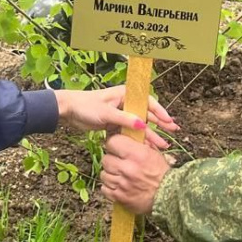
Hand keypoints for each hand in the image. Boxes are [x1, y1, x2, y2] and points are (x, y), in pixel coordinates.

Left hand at [55, 86, 177, 149]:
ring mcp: (121, 114)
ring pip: (140, 125)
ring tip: (163, 145)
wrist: (68, 111)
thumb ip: (124, 119)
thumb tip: (143, 125)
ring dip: (150, 134)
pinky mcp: (115, 124)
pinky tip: (146, 148)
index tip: (169, 122)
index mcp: (125, 94)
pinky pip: (131, 132)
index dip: (160, 112)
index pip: (148, 102)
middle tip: (173, 132)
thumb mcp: (106, 113)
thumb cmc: (86, 106)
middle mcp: (126, 103)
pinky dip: (138, 139)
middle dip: (160, 124)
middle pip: (147, 114)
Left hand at [101, 133, 172, 214]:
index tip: (117, 147)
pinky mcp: (119, 197)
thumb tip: (126, 133)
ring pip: (104, 174)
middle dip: (112, 160)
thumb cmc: (161, 173)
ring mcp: (122, 184)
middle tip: (119, 163)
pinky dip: (110, 187)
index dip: (114, 144)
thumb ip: (139, 143)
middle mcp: (128, 168)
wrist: (169, 196)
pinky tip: (119, 185)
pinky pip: (104, 189)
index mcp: (137, 154)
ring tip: (120, 175)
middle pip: (106, 159)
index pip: (112, 142)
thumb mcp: (154, 153)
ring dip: (110, 174)